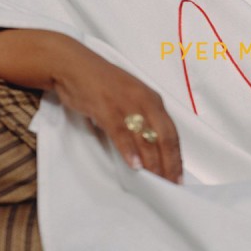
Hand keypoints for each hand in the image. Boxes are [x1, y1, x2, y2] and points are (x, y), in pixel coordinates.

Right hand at [0, 29, 182, 182]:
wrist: (73, 65)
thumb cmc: (100, 84)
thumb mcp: (129, 99)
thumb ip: (140, 118)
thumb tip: (149, 149)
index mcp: (152, 99)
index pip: (171, 132)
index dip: (176, 156)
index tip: (178, 176)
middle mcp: (144, 100)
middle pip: (164, 137)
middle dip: (169, 163)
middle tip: (170, 185)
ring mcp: (126, 103)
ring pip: (145, 137)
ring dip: (152, 162)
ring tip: (156, 182)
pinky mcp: (106, 106)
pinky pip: (121, 132)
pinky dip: (128, 150)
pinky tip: (134, 166)